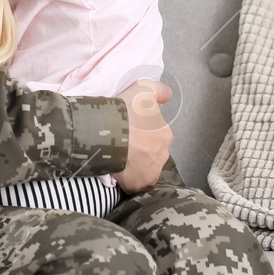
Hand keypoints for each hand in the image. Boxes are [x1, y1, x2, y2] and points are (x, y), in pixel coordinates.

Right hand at [111, 78, 172, 193]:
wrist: (105, 132)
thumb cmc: (125, 110)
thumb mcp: (144, 89)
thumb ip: (159, 90)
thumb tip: (168, 96)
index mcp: (165, 134)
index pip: (156, 134)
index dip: (142, 132)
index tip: (129, 129)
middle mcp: (162, 155)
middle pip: (151, 152)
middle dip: (141, 149)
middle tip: (123, 143)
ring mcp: (150, 172)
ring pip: (144, 168)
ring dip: (136, 165)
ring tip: (119, 157)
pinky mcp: (137, 185)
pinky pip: (135, 183)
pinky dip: (129, 179)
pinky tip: (118, 171)